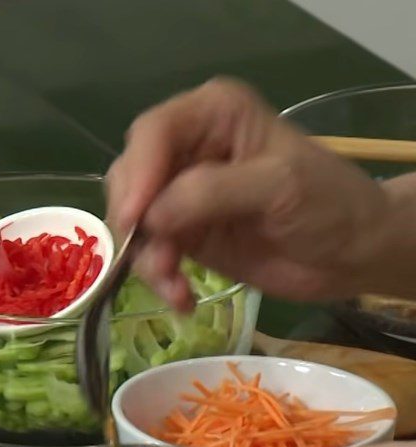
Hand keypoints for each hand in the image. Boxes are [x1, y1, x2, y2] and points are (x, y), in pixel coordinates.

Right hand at [106, 78, 415, 310]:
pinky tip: (183, 298)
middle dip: (136, 223)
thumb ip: (213, 192)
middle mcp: (187, 149)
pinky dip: (160, 280)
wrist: (349, 254)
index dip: (138, 174)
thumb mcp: (279, 185)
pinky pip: (149, 255)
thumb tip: (150, 217)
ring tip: (178, 289)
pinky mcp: (182, 236)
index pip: (153, 133)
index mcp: (212, 115)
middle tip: (158, 261)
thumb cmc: (328, 204)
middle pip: (130, 178)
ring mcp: (180, 196)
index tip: (135, 219)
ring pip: (133, 223)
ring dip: (148, 260)